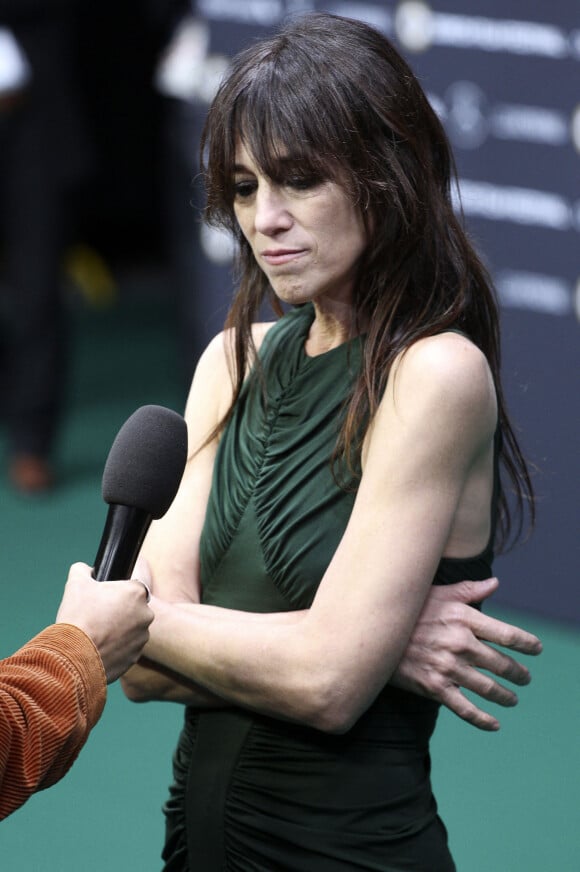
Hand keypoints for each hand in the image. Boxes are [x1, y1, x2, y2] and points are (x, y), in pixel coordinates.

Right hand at [56, 562, 153, 683]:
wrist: (72, 656)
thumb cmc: (77, 617)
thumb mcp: (75, 583)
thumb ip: (83, 570)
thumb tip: (86, 570)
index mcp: (136, 592)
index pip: (133, 585)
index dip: (118, 590)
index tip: (106, 597)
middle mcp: (146, 614)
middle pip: (133, 608)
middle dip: (119, 611)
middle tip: (99, 616)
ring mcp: (142, 637)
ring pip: (131, 629)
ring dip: (119, 630)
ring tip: (97, 634)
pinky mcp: (135, 657)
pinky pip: (127, 648)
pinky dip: (116, 647)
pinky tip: (99, 648)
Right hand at [391, 577, 541, 730]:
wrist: (374, 633)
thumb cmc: (408, 610)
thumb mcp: (438, 593)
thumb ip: (469, 590)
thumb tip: (495, 583)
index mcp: (464, 618)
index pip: (508, 635)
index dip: (527, 644)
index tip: (536, 649)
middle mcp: (460, 644)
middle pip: (503, 665)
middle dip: (519, 674)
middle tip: (525, 677)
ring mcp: (448, 668)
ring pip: (489, 688)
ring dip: (506, 696)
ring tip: (513, 698)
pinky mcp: (434, 687)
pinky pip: (465, 709)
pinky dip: (483, 720)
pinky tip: (494, 724)